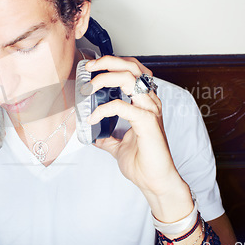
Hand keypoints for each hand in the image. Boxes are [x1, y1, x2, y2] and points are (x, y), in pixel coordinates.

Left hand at [85, 56, 192, 221]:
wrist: (155, 182)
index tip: (93, 67)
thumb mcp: (118, 146)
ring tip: (89, 87)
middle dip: (108, 62)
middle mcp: (150, 102)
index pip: (133, 70)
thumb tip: (92, 134)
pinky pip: (122, 106)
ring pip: (129, 78)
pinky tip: (93, 118)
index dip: (113, 63)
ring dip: (106, 78)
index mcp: (145, 103)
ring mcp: (150, 111)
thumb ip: (107, 136)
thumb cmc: (143, 163)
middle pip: (132, 67)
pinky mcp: (147, 123)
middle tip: (89, 68)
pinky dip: (104, 109)